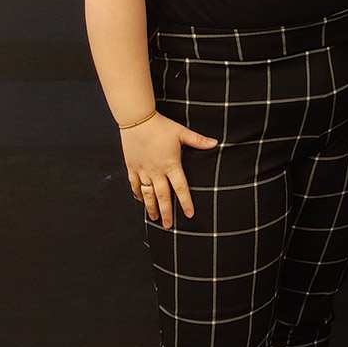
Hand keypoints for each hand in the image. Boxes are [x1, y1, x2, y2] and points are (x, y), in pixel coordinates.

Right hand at [121, 112, 217, 227]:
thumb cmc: (161, 126)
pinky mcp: (132, 168)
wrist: (138, 121)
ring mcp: (143, 171)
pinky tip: (141, 200)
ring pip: (148, 194)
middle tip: (169, 225)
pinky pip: (135, 186)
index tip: (189, 214)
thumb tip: (215, 143)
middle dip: (167, 212)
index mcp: (171, 165)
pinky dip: (139, 194)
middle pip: (163, 196)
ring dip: (152, 207)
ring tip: (155, 218)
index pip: (180, 188)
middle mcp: (157, 171)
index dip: (185, 202)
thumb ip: (198, 140)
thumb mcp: (182, 132)